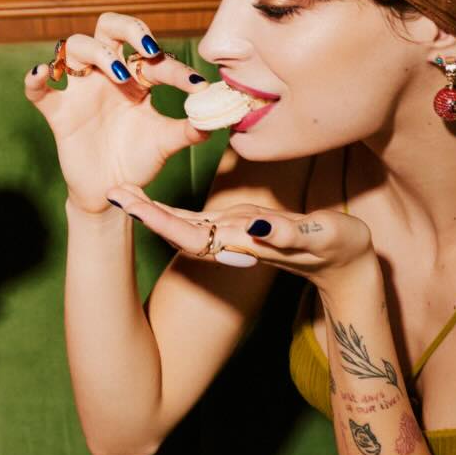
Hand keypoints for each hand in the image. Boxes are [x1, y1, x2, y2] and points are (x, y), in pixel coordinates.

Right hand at [23, 13, 209, 215]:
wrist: (110, 192)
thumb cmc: (138, 160)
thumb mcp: (167, 143)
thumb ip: (190, 128)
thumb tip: (218, 117)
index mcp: (136, 78)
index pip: (154, 59)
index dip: (176, 69)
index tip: (196, 86)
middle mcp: (106, 75)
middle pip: (109, 28)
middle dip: (128, 28)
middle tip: (146, 48)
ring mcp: (80, 91)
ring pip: (76, 47)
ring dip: (97, 53)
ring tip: (117, 75)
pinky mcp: (58, 112)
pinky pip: (39, 90)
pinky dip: (35, 78)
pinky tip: (41, 73)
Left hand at [103, 188, 373, 286]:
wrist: (345, 262)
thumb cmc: (338, 247)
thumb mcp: (321, 236)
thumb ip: (287, 233)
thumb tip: (254, 225)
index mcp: (242, 244)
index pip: (191, 234)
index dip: (159, 220)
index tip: (131, 207)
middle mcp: (228, 243)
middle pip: (175, 229)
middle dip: (143, 213)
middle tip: (110, 193)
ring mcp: (228, 236)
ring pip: (180, 224)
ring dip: (150, 210)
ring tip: (120, 192)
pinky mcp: (234, 227)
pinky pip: (193, 218)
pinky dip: (169, 208)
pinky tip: (149, 199)